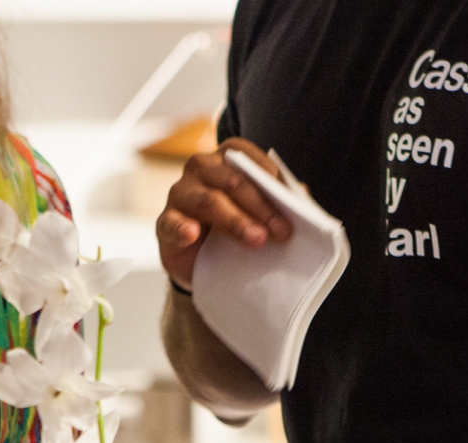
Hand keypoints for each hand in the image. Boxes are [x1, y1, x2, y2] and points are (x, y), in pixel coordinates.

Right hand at [156, 137, 292, 289]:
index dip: (265, 170)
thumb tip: (302, 196)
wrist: (204, 266)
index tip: (285, 193)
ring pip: (207, 200)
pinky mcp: (165, 224)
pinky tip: (192, 234)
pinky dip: (182, 227)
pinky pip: (171, 222)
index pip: (241, 152)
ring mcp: (180, 195)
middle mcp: (200, 169)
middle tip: (281, 231)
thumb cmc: (235, 231)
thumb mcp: (260, 215)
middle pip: (230, 180)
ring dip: (235, 221)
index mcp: (224, 160)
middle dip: (260, 206)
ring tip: (256, 239)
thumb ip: (279, 202)